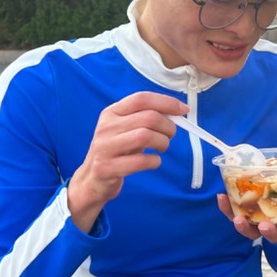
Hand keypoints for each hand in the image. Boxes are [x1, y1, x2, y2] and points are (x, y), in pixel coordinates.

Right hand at [67, 92, 186, 230]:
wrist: (92, 178)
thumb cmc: (117, 150)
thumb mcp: (126, 128)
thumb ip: (146, 117)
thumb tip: (178, 111)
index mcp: (111, 112)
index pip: (141, 98)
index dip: (166, 102)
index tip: (183, 110)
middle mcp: (106, 127)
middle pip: (148, 118)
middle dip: (168, 127)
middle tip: (170, 135)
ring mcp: (104, 147)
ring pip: (145, 136)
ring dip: (163, 143)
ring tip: (162, 148)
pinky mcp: (106, 168)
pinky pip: (141, 161)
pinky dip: (155, 161)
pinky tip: (154, 161)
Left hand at [217, 184, 276, 242]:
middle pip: (273, 236)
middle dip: (270, 232)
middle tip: (266, 226)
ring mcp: (261, 224)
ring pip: (252, 231)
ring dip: (244, 227)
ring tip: (239, 219)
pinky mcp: (245, 216)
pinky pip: (234, 215)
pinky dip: (226, 209)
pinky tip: (220, 198)